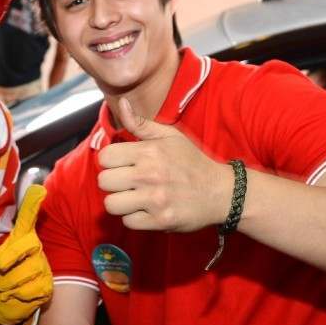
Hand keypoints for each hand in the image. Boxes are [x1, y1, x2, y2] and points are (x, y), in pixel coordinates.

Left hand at [0, 185, 52, 324]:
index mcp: (18, 237)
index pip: (27, 218)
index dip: (33, 203)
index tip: (38, 189)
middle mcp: (33, 247)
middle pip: (29, 244)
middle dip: (10, 258)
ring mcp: (42, 266)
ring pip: (29, 270)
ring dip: (9, 282)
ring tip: (2, 287)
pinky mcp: (46, 285)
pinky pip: (33, 288)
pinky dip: (19, 295)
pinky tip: (14, 295)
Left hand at [97, 98, 229, 232]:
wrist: (221, 192)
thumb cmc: (192, 161)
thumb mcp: (170, 136)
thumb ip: (141, 123)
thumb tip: (121, 102)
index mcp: (149, 151)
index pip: (105, 157)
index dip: (111, 161)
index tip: (122, 164)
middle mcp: (149, 174)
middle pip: (104, 181)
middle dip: (112, 182)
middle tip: (126, 182)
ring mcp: (154, 199)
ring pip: (111, 204)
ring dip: (120, 201)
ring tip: (133, 197)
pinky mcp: (160, 221)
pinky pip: (128, 222)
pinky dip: (134, 217)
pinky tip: (145, 209)